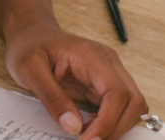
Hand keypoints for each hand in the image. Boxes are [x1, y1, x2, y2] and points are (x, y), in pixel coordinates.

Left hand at [6, 23, 147, 138]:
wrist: (33, 35)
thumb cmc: (31, 47)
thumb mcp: (31, 71)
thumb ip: (52, 98)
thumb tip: (74, 127)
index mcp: (92, 56)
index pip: (116, 92)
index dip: (107, 122)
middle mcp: (108, 63)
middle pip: (133, 100)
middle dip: (116, 128)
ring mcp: (110, 72)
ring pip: (134, 105)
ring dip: (117, 127)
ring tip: (89, 135)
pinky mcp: (106, 83)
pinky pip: (122, 106)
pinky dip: (113, 123)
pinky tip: (92, 128)